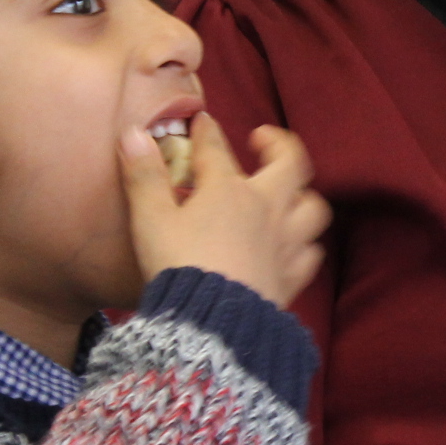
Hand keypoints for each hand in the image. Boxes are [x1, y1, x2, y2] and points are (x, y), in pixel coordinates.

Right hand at [120, 113, 327, 308]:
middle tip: (264, 140)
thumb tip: (133, 134)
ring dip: (302, 197)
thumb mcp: (151, 219)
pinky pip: (310, 254)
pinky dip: (305, 245)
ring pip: (312, 208)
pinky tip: (295, 246)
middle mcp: (266, 209)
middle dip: (280, 145)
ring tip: (289, 194)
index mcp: (228, 190)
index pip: (217, 149)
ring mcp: (286, 242)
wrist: (213, 322)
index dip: (207, 132)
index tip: (202, 122)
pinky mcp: (292, 276)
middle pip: (290, 165)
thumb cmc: (179, 265)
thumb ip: (144, 176)